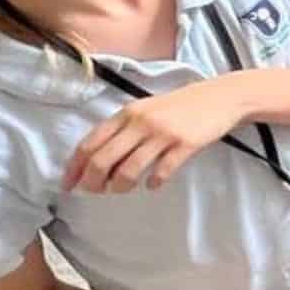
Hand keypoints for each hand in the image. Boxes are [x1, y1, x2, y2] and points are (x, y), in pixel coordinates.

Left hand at [65, 80, 246, 193]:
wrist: (220, 97)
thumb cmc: (179, 106)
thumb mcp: (145, 109)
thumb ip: (122, 129)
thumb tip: (97, 160)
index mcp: (126, 114)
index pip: (89, 144)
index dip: (74, 168)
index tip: (68, 186)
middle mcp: (140, 122)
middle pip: (103, 160)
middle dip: (93, 183)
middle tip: (95, 192)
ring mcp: (162, 133)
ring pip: (129, 170)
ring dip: (121, 186)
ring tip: (124, 189)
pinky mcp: (184, 144)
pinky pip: (161, 171)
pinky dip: (153, 182)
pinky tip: (153, 183)